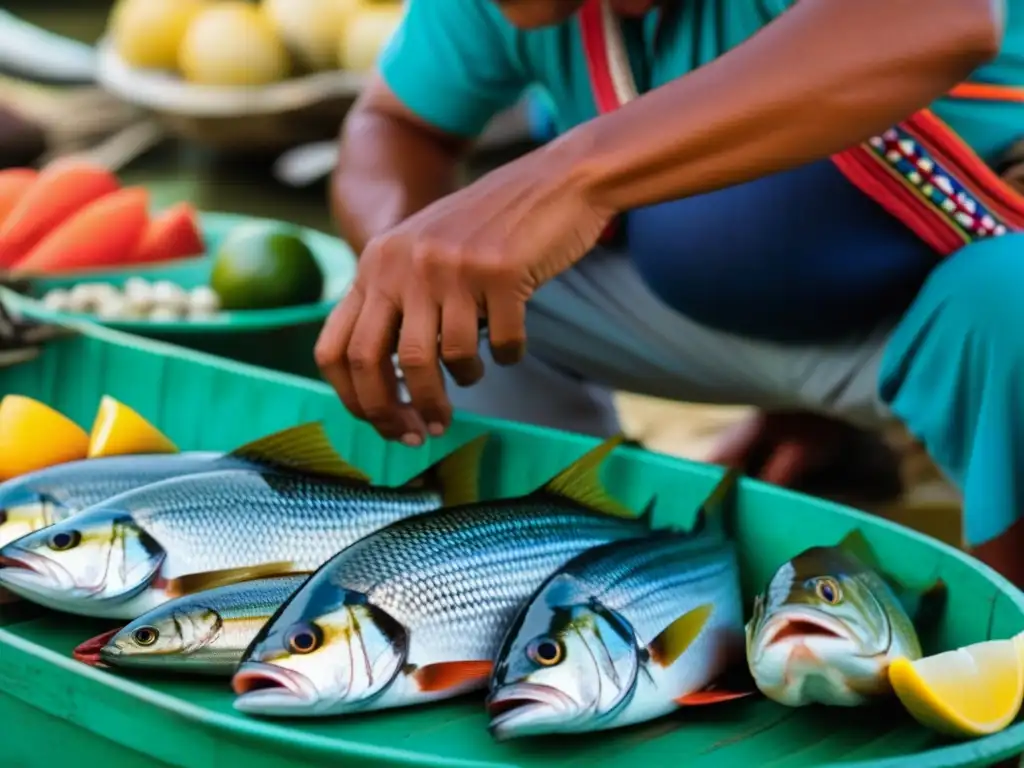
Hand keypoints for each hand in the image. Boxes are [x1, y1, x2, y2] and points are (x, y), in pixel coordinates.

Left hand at [315, 138, 612, 444]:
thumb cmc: (488, 230)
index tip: (385, 423)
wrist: (555, 182)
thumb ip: (395, 301)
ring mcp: (452, 266)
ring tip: (474, 373)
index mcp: (376, 263)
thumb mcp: (422, 253)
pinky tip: (511, 345)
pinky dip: (508, 355)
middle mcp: (404, 263)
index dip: (355, 400)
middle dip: (398, 411)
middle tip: (424, 432)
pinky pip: (500, 344)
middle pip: (378, 363)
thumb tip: (380, 385)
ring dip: (460, 382)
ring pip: (440, 360)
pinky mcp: (502, 272)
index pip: (336, 348)